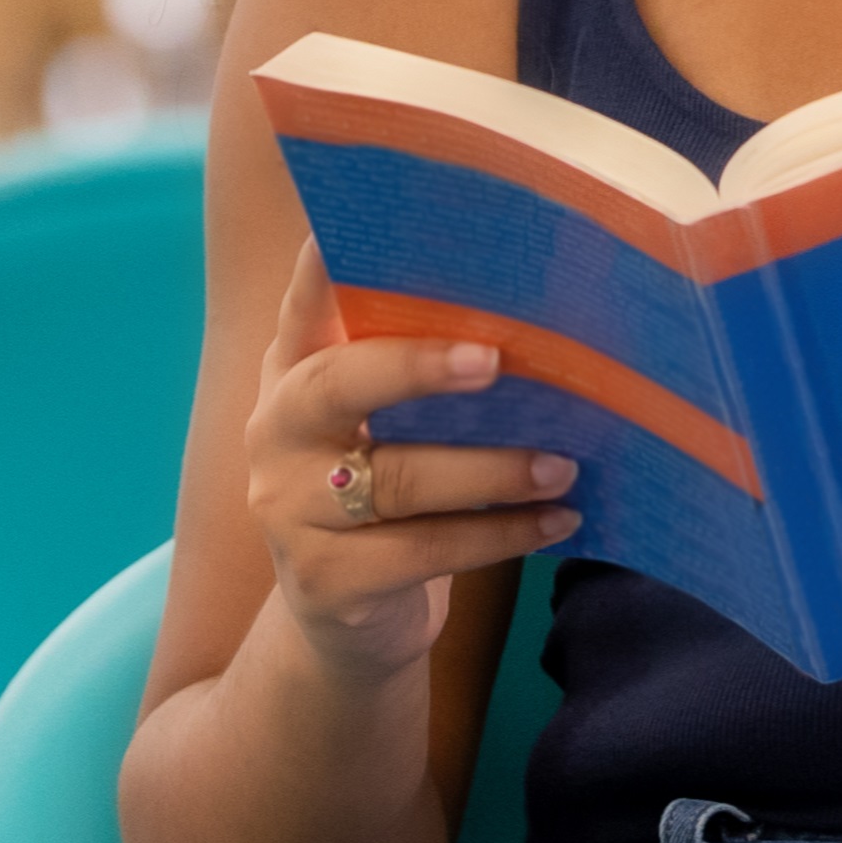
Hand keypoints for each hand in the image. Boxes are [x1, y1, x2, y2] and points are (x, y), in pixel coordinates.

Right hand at [238, 243, 578, 683]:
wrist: (345, 622)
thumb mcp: (385, 423)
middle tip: (497, 360)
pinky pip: (425, 551)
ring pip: (400, 479)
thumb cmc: (387, 494)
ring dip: (495, 469)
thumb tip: (530, 300)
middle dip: (417, 366)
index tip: (363, 220)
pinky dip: (501, 534)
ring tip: (565, 462)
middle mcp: (276, 432)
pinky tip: (558, 520)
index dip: (325, 263)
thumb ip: (417, 362)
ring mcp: (289, 511)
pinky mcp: (324, 582)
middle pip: (338, 384)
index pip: (304, 303)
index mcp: (293, 373)